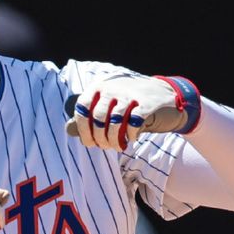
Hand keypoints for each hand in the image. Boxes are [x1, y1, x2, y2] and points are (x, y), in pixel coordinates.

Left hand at [65, 74, 201, 150]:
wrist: (166, 95)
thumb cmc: (130, 105)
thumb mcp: (108, 105)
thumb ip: (89, 116)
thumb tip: (68, 130)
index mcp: (100, 86)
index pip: (82, 108)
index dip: (83, 129)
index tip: (90, 143)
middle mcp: (113, 87)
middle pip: (98, 118)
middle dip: (100, 139)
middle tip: (105, 147)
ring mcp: (131, 94)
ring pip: (115, 123)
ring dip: (114, 141)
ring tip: (118, 146)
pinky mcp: (148, 103)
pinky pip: (133, 124)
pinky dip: (130, 136)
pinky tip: (131, 138)